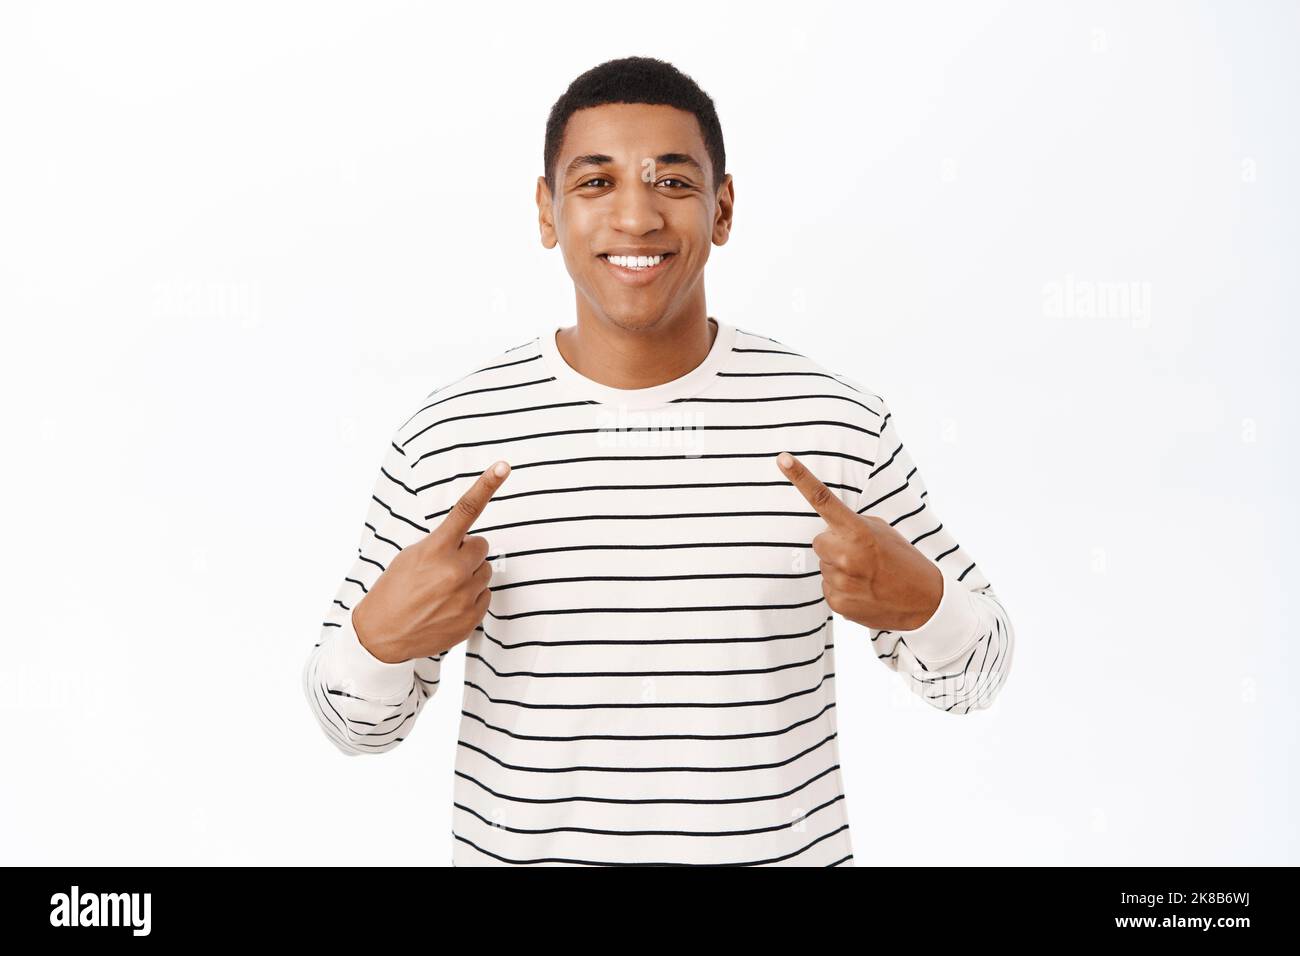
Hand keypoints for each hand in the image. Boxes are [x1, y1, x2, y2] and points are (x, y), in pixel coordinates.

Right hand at [353, 460, 510, 663]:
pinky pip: (485, 596)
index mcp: (436, 550)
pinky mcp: (472, 618)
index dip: (487, 485)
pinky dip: (471, 598)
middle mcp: (454, 571)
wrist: (382, 636)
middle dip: (467, 552)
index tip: (503, 467)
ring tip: (442, 589)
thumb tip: (467, 542)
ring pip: (485, 572)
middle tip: (444, 566)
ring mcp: (465, 596)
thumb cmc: (393, 591)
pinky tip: (448, 606)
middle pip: (481, 546)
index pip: (466, 511)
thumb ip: (441, 545)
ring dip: (469, 575)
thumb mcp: (410, 557)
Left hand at [777, 452, 941, 631]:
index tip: (782, 459)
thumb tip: (827, 531)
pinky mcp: (837, 602)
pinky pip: (827, 586)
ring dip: (839, 567)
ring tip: (866, 575)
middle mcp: (846, 555)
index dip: (800, 477)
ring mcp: (840, 581)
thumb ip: (852, 526)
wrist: (924, 602)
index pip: (823, 499)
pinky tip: (862, 590)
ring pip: (823, 565)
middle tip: (860, 555)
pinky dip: (841, 588)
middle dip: (834, 545)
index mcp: (858, 531)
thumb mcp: (882, 532)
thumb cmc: (902, 560)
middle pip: (819, 541)